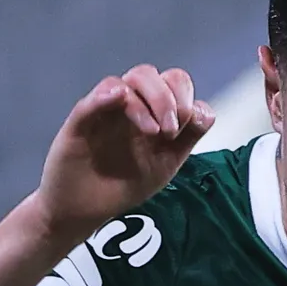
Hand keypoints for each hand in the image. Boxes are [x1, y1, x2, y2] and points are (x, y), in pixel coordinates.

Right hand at [38, 65, 209, 236]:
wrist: (83, 209)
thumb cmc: (123, 185)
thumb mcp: (165, 165)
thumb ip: (188, 140)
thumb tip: (204, 112)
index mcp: (154, 112)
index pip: (175, 83)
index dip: (187, 100)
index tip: (184, 130)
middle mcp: (132, 105)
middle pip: (154, 75)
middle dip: (169, 99)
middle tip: (170, 131)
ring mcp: (107, 109)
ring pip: (131, 80)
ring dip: (149, 100)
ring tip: (153, 132)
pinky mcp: (82, 120)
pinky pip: (95, 98)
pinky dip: (108, 94)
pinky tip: (119, 100)